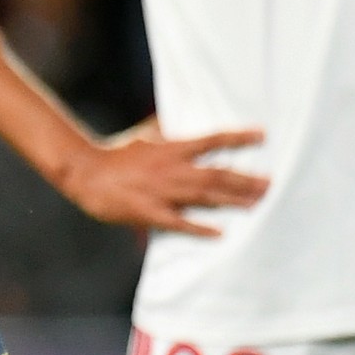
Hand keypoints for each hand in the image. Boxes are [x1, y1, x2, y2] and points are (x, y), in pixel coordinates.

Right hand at [54, 121, 268, 235]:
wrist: (86, 172)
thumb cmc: (115, 154)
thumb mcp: (144, 136)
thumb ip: (165, 131)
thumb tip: (177, 121)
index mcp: (171, 148)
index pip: (212, 140)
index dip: (238, 137)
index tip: (262, 135)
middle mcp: (171, 169)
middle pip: (217, 174)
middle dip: (245, 179)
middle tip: (269, 183)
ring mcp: (161, 192)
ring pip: (205, 197)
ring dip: (233, 200)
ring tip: (256, 203)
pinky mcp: (149, 212)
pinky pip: (180, 222)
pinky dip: (201, 228)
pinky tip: (220, 232)